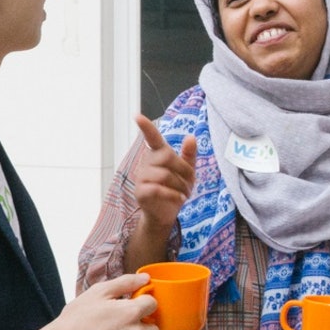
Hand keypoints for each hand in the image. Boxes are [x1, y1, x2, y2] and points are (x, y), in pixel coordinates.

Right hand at [37, 273, 159, 329]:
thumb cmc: (75, 320)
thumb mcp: (98, 292)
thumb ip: (125, 282)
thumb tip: (145, 278)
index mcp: (131, 313)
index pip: (153, 304)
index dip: (144, 302)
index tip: (135, 304)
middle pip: (154, 329)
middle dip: (145, 324)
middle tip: (127, 322)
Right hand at [131, 114, 197, 234]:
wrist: (167, 213)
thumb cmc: (176, 188)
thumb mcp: (187, 171)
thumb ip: (189, 155)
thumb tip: (191, 137)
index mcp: (157, 155)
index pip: (152, 139)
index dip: (146, 128)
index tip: (138, 116)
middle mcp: (147, 164)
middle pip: (167, 157)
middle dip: (184, 170)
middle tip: (190, 183)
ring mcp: (141, 178)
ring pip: (164, 175)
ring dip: (180, 185)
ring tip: (185, 193)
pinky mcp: (141, 192)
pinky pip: (158, 189)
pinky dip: (173, 195)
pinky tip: (180, 199)